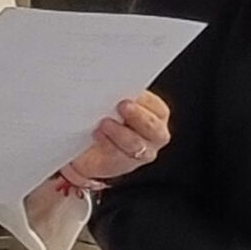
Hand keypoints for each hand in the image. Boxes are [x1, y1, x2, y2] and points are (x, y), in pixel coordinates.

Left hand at [55, 92, 170, 188]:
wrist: (91, 149)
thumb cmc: (107, 118)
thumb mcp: (117, 104)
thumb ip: (122, 96)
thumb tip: (115, 85)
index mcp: (157, 115)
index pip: (158, 110)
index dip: (146, 102)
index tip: (131, 95)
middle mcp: (155, 136)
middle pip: (153, 128)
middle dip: (138, 116)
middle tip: (122, 106)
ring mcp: (143, 152)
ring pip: (136, 144)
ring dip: (120, 132)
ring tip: (104, 123)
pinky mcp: (124, 164)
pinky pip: (119, 156)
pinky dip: (107, 143)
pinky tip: (97, 134)